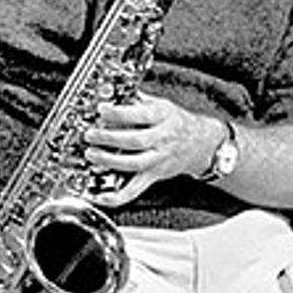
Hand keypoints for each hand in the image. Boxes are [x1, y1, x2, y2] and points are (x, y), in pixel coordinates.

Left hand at [83, 92, 221, 205]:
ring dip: (109, 160)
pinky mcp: (153, 176)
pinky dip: (116, 196)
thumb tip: (113, 95)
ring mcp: (158, 160)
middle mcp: (162, 139)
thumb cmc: (178, 122)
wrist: (202, 142)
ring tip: (92, 154)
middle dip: (109, 138)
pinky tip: (100, 196)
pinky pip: (134, 190)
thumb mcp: (161, 104)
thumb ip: (138, 100)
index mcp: (163, 117)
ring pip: (133, 164)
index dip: (119, 113)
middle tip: (91, 135)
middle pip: (134, 141)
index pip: (140, 115)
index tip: (102, 110)